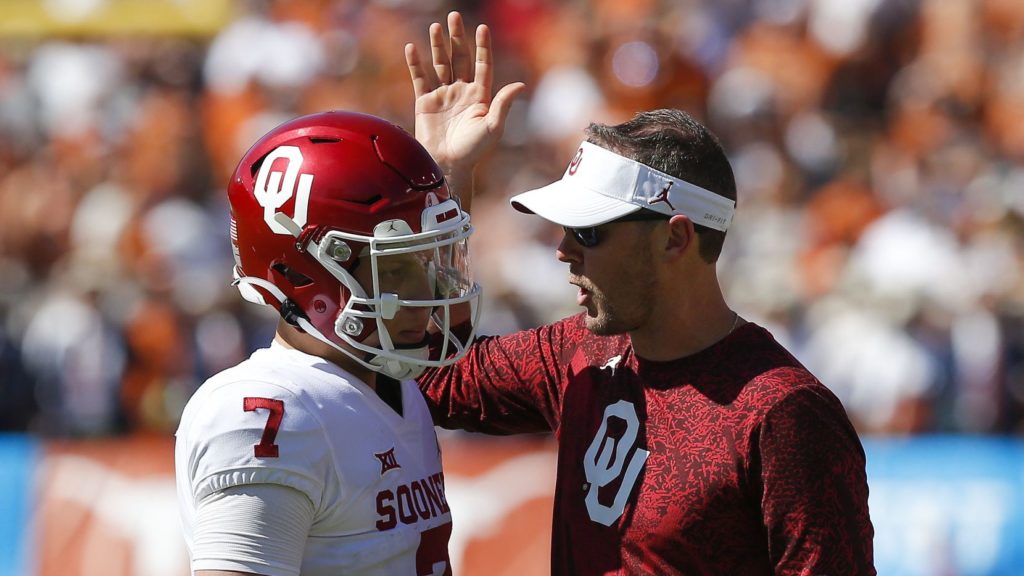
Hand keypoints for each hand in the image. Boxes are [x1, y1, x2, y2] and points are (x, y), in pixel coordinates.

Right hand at [405, 12, 524, 177]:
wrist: (447, 166)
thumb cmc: (473, 151)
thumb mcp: (493, 128)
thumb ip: (503, 105)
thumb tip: (519, 85)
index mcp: (480, 96)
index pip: (482, 65)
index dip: (482, 47)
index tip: (482, 28)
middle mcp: (462, 92)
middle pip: (459, 58)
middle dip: (457, 38)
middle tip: (454, 16)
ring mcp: (443, 95)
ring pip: (440, 64)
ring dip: (437, 45)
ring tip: (435, 26)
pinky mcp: (425, 102)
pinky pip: (420, 78)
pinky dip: (415, 63)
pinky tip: (412, 48)